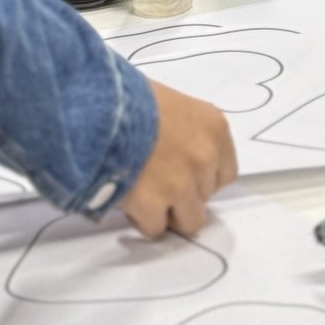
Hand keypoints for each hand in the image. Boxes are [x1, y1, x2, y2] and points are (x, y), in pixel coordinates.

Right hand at [120, 79, 236, 238]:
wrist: (98, 106)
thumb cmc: (130, 96)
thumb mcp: (169, 103)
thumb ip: (185, 132)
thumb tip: (178, 153)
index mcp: (214, 127)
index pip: (226, 173)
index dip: (203, 177)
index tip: (184, 172)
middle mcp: (205, 157)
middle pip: (205, 196)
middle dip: (184, 193)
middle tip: (157, 178)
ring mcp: (182, 184)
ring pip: (189, 221)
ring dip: (168, 212)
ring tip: (144, 193)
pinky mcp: (155, 205)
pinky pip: (156, 228)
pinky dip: (142, 218)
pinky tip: (129, 197)